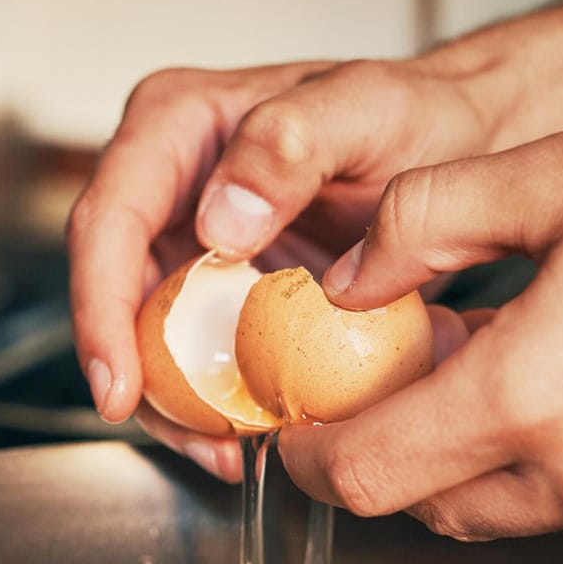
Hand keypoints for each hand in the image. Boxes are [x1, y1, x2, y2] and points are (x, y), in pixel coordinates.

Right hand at [66, 58, 514, 479]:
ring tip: (230, 452)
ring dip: (178, 406)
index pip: (108, 222)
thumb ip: (288, 145)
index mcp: (176, 126)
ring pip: (148, 336)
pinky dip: (218, 401)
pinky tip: (253, 433)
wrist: (461, 141)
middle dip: (138, 379)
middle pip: (115, 293)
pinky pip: (199, 353)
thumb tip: (217, 224)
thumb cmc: (418, 113)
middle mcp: (169, 182)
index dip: (101, 312)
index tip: (121, 387)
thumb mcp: (366, 110)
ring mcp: (191, 239)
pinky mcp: (224, 288)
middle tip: (194, 440)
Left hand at [280, 97, 562, 536]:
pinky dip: (529, 458)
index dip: (308, 452)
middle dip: (380, 449)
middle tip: (380, 372)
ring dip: (455, 455)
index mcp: (532, 398)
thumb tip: (353, 273)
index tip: (296, 418)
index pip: (363, 475)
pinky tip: (551, 375)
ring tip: (470, 360)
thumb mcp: (561, 175)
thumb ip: (426, 225)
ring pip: (491, 511)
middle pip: (419, 505)